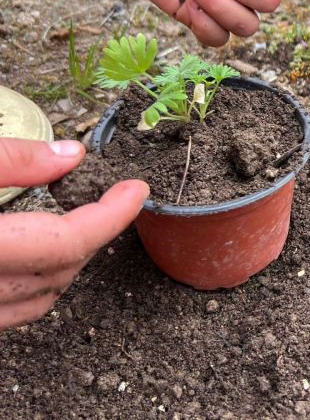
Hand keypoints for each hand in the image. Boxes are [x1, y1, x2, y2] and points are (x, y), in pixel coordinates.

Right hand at [0, 138, 147, 330]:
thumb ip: (14, 161)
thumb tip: (71, 155)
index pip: (68, 241)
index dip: (111, 216)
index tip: (136, 190)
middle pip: (60, 270)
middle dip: (93, 232)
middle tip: (108, 197)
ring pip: (41, 299)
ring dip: (68, 261)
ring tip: (79, 221)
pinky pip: (13, 313)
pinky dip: (36, 284)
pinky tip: (38, 255)